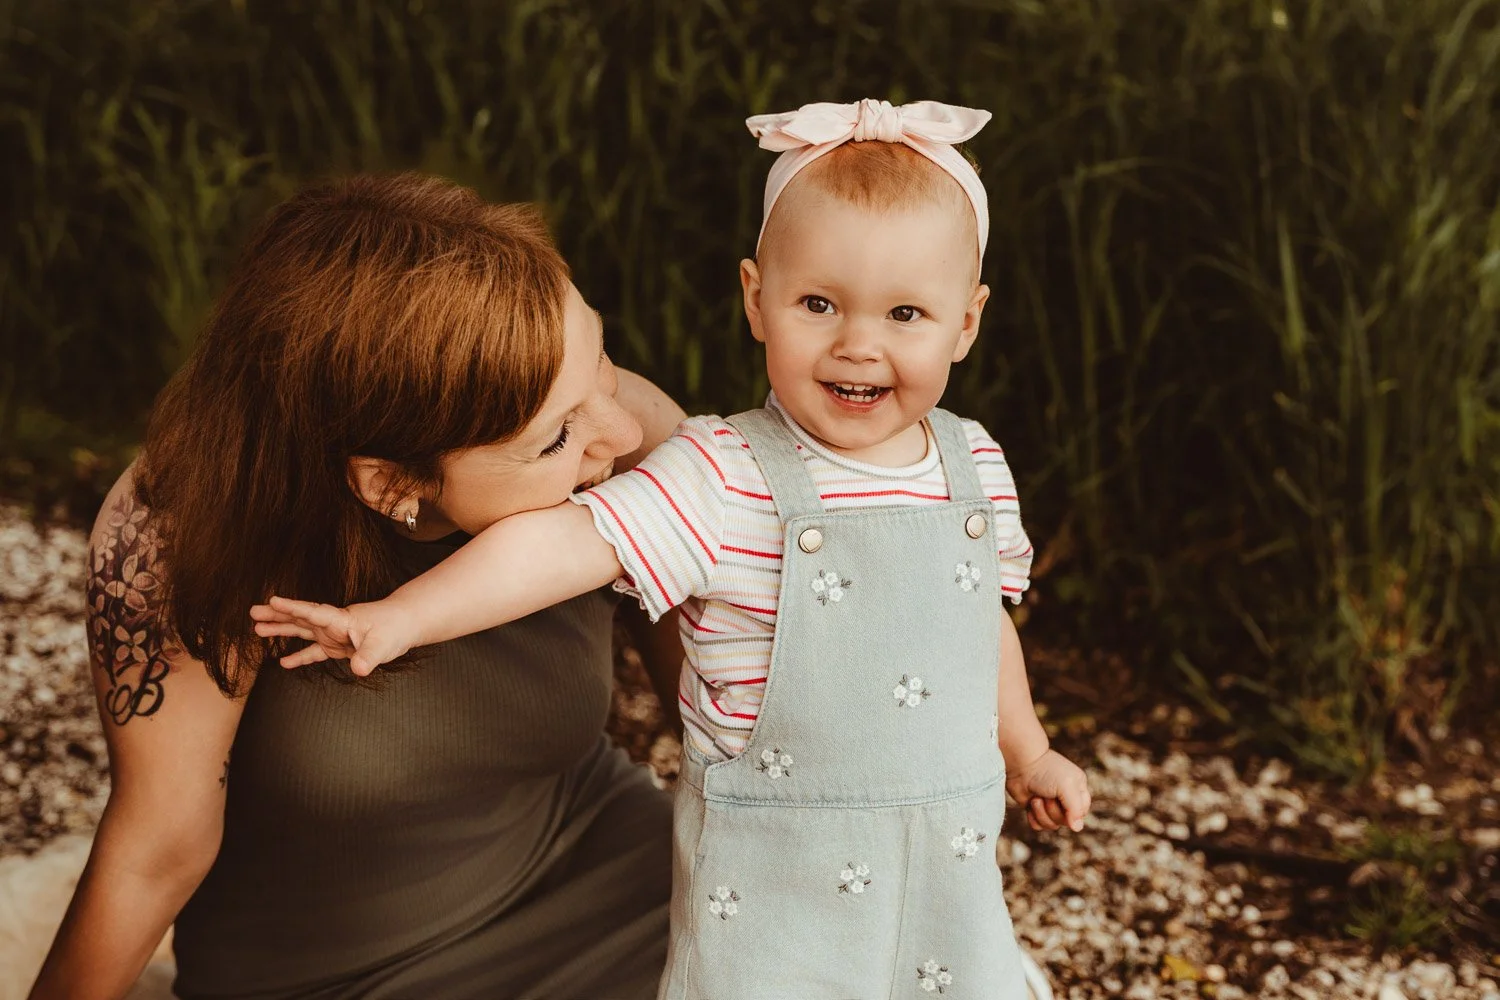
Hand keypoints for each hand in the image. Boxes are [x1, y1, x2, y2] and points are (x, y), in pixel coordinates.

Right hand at [249, 596, 412, 675]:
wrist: (405, 624)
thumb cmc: (395, 628)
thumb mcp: (383, 644)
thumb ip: (368, 656)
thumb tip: (358, 670)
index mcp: (341, 619)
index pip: (313, 612)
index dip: (294, 607)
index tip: (273, 600)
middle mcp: (333, 625)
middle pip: (300, 618)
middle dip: (277, 615)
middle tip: (252, 612)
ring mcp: (333, 635)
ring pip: (302, 631)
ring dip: (281, 629)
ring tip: (258, 629)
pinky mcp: (338, 647)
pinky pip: (314, 652)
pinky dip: (300, 657)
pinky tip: (284, 662)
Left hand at [1006, 748, 1090, 832]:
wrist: (1020, 764)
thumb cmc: (1045, 771)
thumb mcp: (1067, 786)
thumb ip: (1075, 808)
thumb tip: (1077, 828)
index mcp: (1078, 790)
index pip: (1082, 813)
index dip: (1073, 813)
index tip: (1063, 801)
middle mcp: (1065, 798)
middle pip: (1066, 822)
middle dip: (1053, 811)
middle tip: (1046, 795)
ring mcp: (1049, 804)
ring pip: (1052, 825)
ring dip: (1041, 813)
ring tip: (1036, 799)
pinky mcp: (1035, 809)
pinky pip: (1039, 826)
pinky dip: (1033, 817)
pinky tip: (1029, 804)